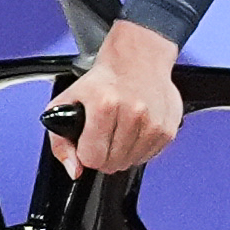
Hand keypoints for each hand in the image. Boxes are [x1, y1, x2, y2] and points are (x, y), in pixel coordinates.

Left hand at [48, 19, 185, 176]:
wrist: (136, 60)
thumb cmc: (102, 81)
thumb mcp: (66, 103)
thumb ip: (60, 142)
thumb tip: (74, 170)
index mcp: (105, 105)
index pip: (92, 158)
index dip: (87, 153)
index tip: (88, 142)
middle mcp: (133, 113)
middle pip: (112, 163)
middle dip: (104, 154)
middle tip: (104, 135)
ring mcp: (153, 122)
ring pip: (131, 162)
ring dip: (123, 153)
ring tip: (120, 130)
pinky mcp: (168, 128)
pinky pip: (149, 156)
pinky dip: (140, 149)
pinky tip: (135, 130)